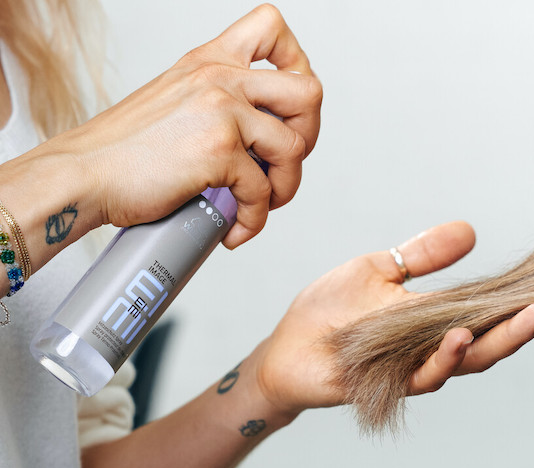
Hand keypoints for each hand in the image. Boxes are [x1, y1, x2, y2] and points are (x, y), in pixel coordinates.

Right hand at [56, 4, 321, 247]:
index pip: (273, 30)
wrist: (83, 175)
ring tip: (258, 206)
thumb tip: (256, 143)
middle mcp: (220, 78)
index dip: (297, 66)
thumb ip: (216, 106)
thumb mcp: (174, 104)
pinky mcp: (218, 151)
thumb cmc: (122, 151)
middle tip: (280, 166)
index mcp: (209, 61)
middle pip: (309, 92)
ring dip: (286, 188)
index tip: (286, 109)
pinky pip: (262, 192)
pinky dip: (255, 220)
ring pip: (295, 147)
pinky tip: (234, 230)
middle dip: (307, 137)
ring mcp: (222, 111)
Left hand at [251, 221, 533, 416]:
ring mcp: (409, 367)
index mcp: (428, 316)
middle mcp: (426, 345)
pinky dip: (443, 359)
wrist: (288, 347)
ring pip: (463, 361)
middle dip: (519, 325)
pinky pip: (423, 375)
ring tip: (527, 319)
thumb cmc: (327, 309)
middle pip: (484, 340)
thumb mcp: (376, 270)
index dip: (511, 302)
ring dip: (496, 342)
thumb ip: (421, 256)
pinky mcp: (388, 384)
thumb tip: (470, 230)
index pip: (479, 311)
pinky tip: (459, 337)